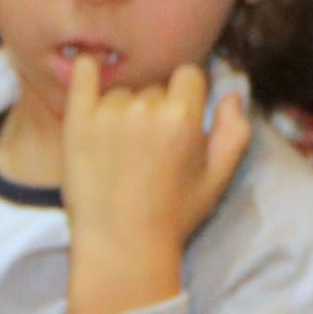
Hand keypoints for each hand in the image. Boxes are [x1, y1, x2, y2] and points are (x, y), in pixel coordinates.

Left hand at [61, 59, 249, 313]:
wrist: (122, 247)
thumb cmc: (173, 215)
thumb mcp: (218, 178)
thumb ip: (235, 132)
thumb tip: (233, 94)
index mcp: (183, 117)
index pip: (188, 75)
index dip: (187, 95)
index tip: (181, 118)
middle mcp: (145, 108)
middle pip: (154, 87)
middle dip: (156, 109)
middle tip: (149, 149)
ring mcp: (108, 114)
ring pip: (121, 92)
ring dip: (123, 110)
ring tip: (122, 151)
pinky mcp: (77, 123)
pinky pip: (81, 75)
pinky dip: (87, 69)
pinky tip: (90, 67)